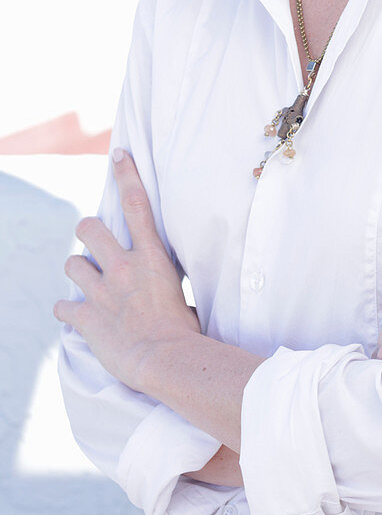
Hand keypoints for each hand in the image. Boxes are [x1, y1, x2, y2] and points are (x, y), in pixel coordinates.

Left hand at [54, 148, 199, 392]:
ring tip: (86, 280)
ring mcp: (102, 292)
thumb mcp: (183, 294)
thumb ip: (168, 282)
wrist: (165, 360)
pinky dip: (66, 310)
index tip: (118, 154)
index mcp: (151, 258)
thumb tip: (171, 285)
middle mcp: (123, 268)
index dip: (127, 175)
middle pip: (90, 229)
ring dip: (77, 270)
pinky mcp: (86, 318)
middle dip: (86, 230)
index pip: (137, 204)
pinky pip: (63, 307)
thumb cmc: (185, 331)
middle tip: (91, 239)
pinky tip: (72, 314)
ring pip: (72, 264)